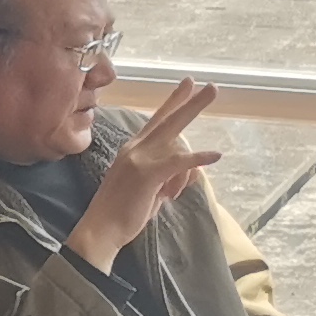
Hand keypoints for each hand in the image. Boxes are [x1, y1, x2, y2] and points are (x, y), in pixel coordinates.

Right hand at [61, 79, 219, 272]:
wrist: (100, 230)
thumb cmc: (122, 213)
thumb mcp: (151, 190)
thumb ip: (170, 177)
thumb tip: (195, 172)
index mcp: (134, 149)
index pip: (158, 120)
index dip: (174, 102)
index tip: (188, 85)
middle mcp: (136, 147)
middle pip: (170, 120)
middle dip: (192, 103)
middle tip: (213, 87)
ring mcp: (140, 158)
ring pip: (179, 152)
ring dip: (182, 179)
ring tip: (167, 195)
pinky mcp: (148, 172)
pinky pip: (180, 161)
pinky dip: (198, 158)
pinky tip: (215, 155)